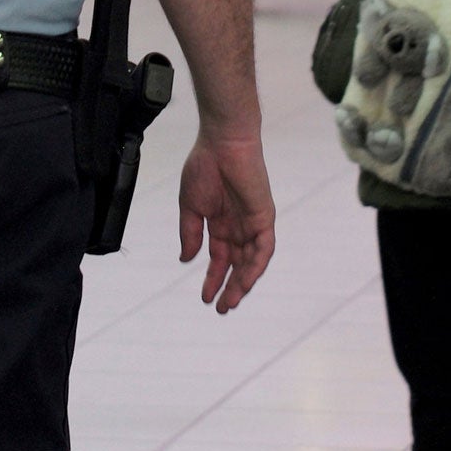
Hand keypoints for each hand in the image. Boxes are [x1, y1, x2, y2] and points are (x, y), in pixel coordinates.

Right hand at [178, 131, 275, 313]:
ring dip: (243, 283)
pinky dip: (256, 265)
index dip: (213, 278)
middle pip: (238, 264)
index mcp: (220, 222)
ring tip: (230, 302)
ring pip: (252, 260)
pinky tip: (246, 281)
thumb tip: (187, 259)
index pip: (220, 258)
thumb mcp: (191, 206)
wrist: (222, 141)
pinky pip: (264, 247)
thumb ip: (190, 233)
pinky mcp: (264, 216)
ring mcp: (253, 221)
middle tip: (221, 309)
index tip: (205, 298)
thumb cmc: (205, 166)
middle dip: (230, 287)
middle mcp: (239, 225)